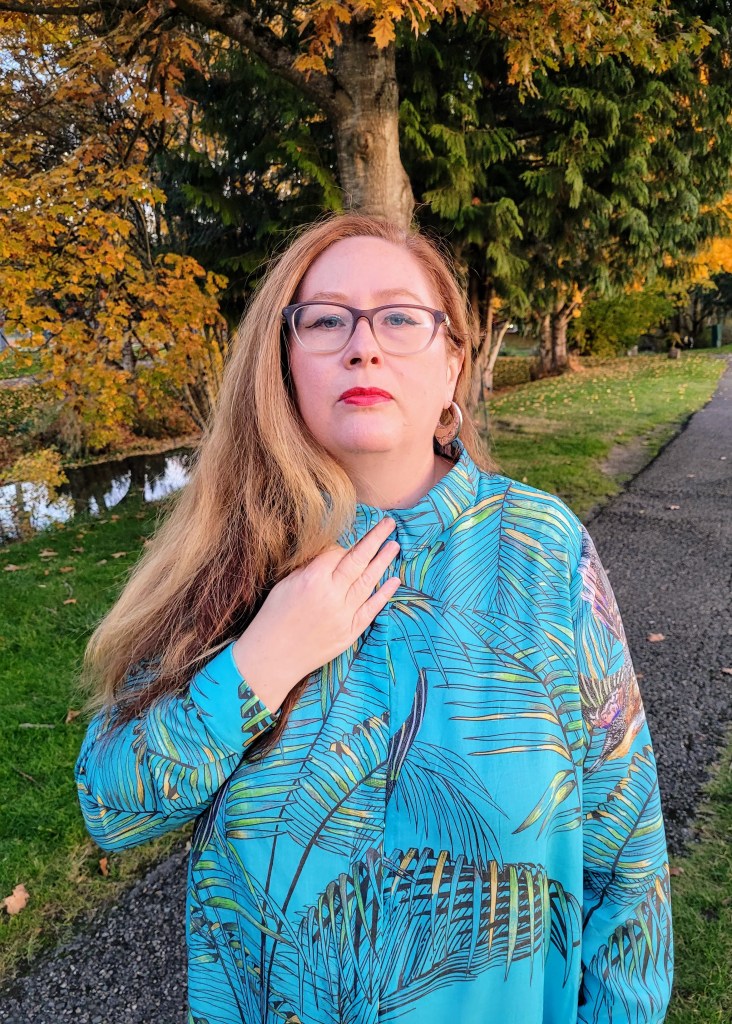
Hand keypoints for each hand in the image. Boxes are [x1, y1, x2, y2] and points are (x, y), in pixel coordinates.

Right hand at [232, 516, 400, 710]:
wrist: (272, 657)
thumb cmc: (273, 617)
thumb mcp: (285, 584)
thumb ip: (309, 568)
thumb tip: (330, 555)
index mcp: (313, 580)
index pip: (337, 552)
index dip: (342, 546)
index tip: (344, 543)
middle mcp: (332, 595)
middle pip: (358, 560)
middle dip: (375, 539)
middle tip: (389, 524)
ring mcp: (344, 615)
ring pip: (369, 582)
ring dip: (383, 562)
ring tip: (395, 545)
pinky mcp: (350, 632)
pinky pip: (371, 609)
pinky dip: (384, 594)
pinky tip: (394, 580)